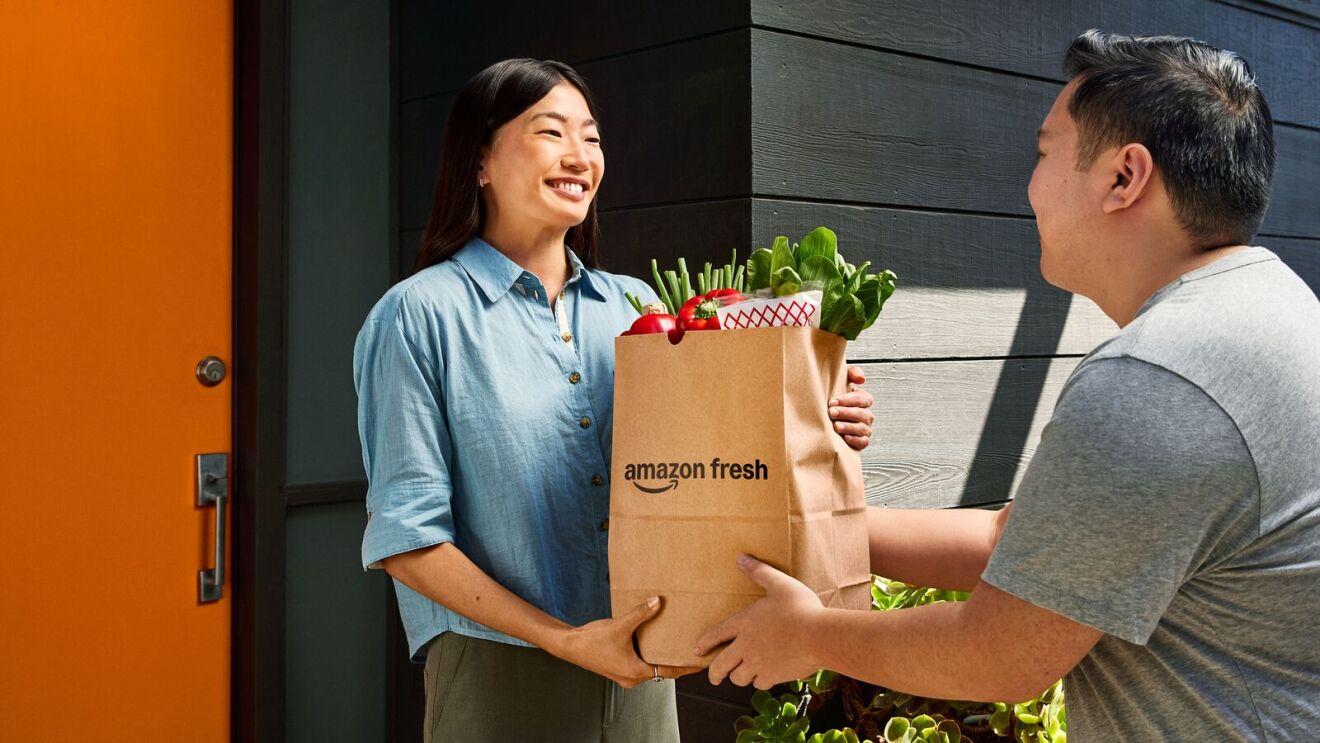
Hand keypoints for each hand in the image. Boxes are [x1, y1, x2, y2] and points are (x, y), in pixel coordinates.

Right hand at [552, 596, 702, 687]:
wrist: (569, 646)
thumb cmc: (592, 640)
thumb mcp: (619, 625)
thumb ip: (640, 613)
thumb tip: (659, 601)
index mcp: (636, 672)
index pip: (670, 671)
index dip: (687, 666)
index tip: (701, 661)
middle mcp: (632, 678)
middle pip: (662, 671)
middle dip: (677, 661)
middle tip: (693, 650)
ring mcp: (625, 675)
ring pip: (651, 668)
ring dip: (662, 658)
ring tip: (676, 646)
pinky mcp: (618, 668)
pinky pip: (641, 664)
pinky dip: (650, 656)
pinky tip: (654, 643)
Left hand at [693, 555, 825, 689]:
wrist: (819, 636)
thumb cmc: (801, 609)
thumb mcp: (779, 584)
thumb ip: (759, 572)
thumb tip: (742, 559)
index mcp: (744, 623)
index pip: (716, 634)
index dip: (705, 643)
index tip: (697, 650)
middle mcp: (746, 646)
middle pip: (721, 665)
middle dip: (715, 673)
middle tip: (714, 676)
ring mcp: (758, 663)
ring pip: (739, 678)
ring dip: (738, 676)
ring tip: (740, 674)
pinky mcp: (773, 676)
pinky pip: (759, 684)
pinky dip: (759, 681)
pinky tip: (764, 677)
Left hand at [829, 366, 873, 450]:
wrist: (823, 418)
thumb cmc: (833, 398)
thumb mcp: (841, 381)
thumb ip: (852, 374)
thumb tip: (862, 379)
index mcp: (863, 400)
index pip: (863, 399)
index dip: (848, 400)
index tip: (832, 402)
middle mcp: (866, 414)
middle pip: (863, 414)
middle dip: (846, 413)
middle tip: (831, 413)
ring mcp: (865, 429)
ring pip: (863, 429)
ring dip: (849, 427)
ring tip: (836, 426)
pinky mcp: (861, 442)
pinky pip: (863, 442)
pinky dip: (856, 440)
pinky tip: (845, 438)